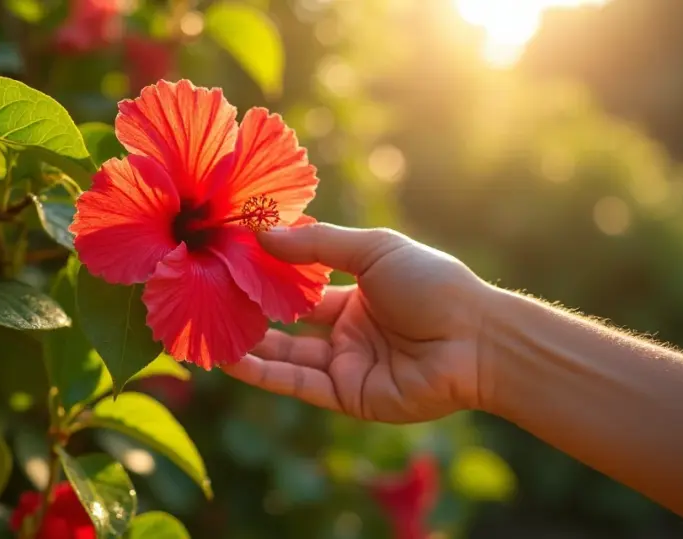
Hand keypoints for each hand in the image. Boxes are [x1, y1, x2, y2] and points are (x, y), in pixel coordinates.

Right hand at [222, 223, 491, 423]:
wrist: (476, 340)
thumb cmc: (433, 285)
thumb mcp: (373, 250)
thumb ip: (316, 246)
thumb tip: (261, 234)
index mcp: (357, 294)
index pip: (300, 287)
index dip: (266, 278)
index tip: (228, 263)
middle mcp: (347, 331)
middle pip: (287, 325)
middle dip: (249, 315)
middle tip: (206, 301)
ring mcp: (345, 365)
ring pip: (285, 356)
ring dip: (248, 346)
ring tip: (207, 332)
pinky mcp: (346, 395)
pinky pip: (297, 383)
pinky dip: (263, 374)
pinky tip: (231, 360)